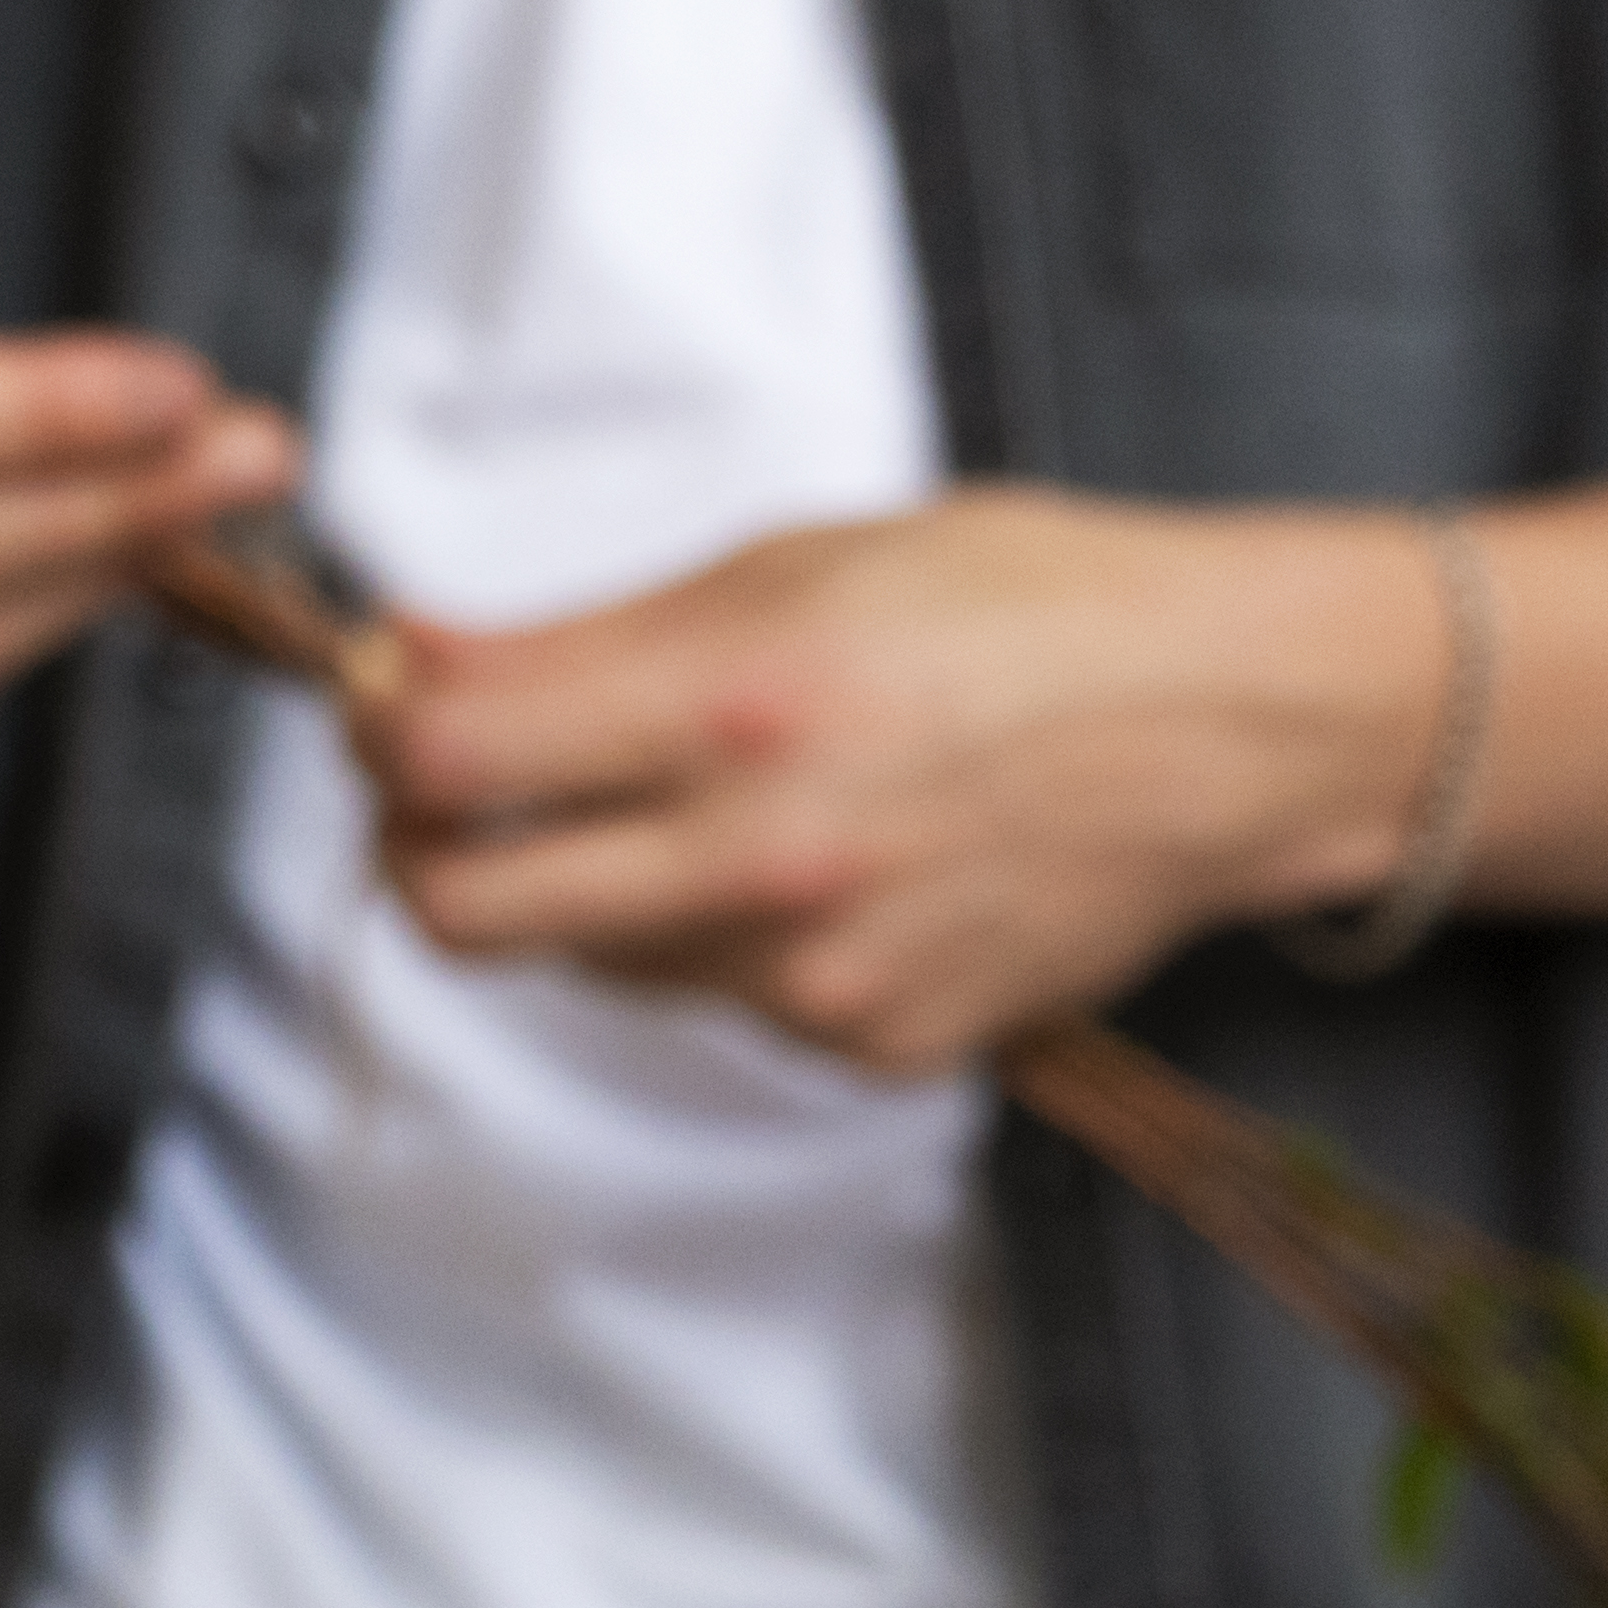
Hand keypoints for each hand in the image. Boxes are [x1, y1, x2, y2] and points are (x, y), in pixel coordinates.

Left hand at [354, 490, 1436, 1070]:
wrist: (1228, 728)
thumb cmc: (1027, 607)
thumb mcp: (797, 559)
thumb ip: (594, 633)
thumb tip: (412, 663)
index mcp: (734, 702)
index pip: (444, 762)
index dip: (379, 732)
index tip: (389, 703)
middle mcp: (763, 861)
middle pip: (466, 912)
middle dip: (426, 847)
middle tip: (457, 790)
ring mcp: (816, 978)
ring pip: (595, 962)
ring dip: (589, 888)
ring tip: (701, 799)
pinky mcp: (872, 1048)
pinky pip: (726, 1005)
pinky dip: (727, 941)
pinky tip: (826, 862)